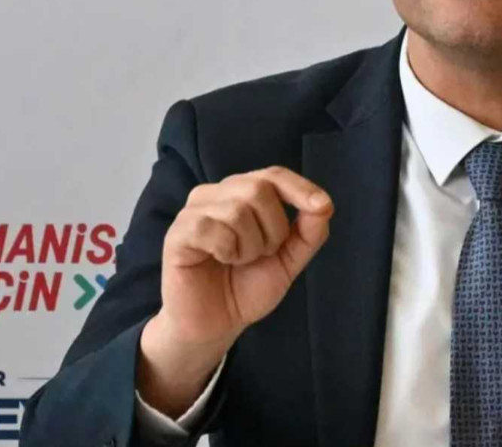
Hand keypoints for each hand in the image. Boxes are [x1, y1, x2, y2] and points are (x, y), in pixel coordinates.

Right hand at [138, 166, 333, 415]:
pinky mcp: (178, 233)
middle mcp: (216, 194)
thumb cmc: (247, 287)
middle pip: (259, 188)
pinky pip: (212, 229)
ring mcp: (194, 211)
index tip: (322, 206)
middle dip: (273, 229)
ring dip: (250, 246)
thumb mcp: (288, 260)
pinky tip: (219, 261)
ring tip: (238, 261)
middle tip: (261, 254)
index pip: (274, 175)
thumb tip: (323, 205)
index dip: (300, 187)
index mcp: (242, 194)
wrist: (216, 325)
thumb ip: (308, 233)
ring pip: (237, 210)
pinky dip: (227, 250)